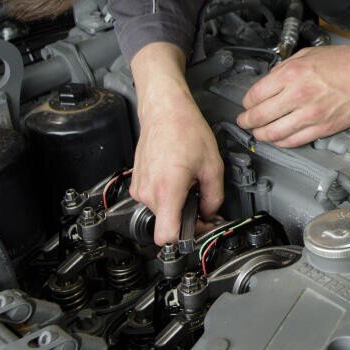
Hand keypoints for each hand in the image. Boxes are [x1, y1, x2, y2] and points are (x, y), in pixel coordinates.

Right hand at [129, 43, 224, 244]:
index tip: (196, 231)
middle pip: (167, 223)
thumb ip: (214, 197)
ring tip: (187, 180)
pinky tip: (176, 176)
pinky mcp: (136, 182)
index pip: (165, 236)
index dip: (184, 239)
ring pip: (160, 211)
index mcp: (167, 190)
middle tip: (200, 198)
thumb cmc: (185, 130)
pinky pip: (153, 198)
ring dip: (176, 203)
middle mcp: (148, 192)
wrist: (164, 110)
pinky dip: (166, 194)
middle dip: (186, 216)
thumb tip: (210, 214)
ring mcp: (139, 188)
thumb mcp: (213, 166)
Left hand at [238, 39, 349, 147]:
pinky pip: (294, 141)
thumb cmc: (344, 61)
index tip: (247, 104)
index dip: (246, 102)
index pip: (255, 95)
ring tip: (259, 132)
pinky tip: (278, 138)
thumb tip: (268, 83)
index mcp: (291, 74)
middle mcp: (298, 95)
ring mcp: (311, 115)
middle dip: (246, 121)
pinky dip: (281, 142)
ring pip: (273, 134)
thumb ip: (284, 68)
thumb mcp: (307, 54)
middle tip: (244, 121)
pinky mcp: (323, 128)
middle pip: (259, 117)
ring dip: (261, 135)